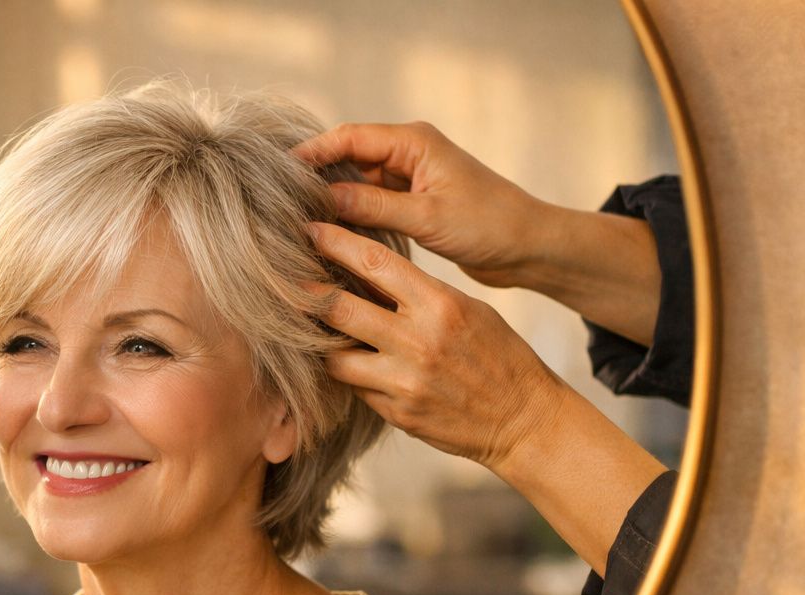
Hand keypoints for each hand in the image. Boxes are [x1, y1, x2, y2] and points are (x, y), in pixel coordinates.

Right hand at [294, 122, 549, 288]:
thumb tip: (320, 203)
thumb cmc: (488, 225)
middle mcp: (408, 154)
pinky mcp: (411, 203)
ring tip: (295, 223)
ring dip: (330, 201)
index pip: (349, 138)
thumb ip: (372, 208)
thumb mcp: (426, 217)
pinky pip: (369, 205)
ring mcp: (408, 179)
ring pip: (355, 184)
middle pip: (346, 158)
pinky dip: (349, 217)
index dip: (311, 153)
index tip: (277, 174)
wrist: (527, 247)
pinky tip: (327, 235)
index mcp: (414, 142)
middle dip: (314, 178)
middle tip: (278, 204)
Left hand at [308, 220, 667, 572]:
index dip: (335, 243)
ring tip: (309, 331)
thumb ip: (421, 294)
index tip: (309, 229)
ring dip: (321, 345)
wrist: (524, 419)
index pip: (374, 263)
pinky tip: (345, 366)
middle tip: (279, 278)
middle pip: (340, 309)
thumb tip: (369, 273)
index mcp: (439, 304)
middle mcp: (418, 341)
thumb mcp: (469, 311)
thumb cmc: (499, 356)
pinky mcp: (396, 413)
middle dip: (306, 292)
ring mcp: (404, 381)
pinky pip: (356, 390)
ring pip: (335, 357)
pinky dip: (348, 376)